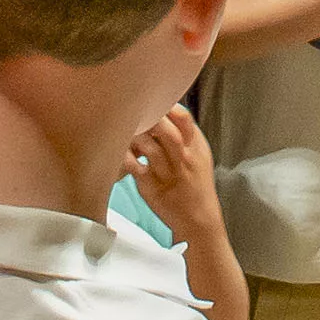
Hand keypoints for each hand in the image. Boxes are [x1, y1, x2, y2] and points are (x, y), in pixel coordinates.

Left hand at [123, 105, 221, 235]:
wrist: (198, 217)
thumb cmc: (195, 182)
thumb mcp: (198, 153)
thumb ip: (183, 131)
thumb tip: (163, 107)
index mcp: (196, 146)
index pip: (184, 118)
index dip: (166, 106)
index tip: (152, 101)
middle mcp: (183, 159)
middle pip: (168, 132)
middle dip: (150, 120)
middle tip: (136, 114)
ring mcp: (168, 174)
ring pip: (150, 149)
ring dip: (136, 137)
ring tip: (127, 131)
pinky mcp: (152, 187)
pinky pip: (135, 168)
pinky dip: (125, 156)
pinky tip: (121, 151)